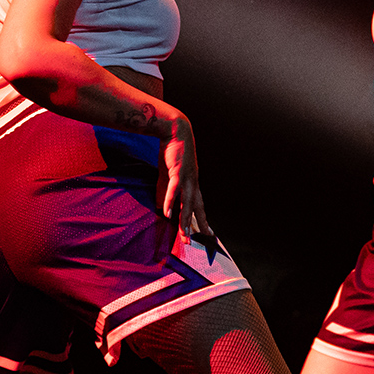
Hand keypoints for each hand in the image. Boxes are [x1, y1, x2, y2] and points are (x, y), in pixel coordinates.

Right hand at [154, 110, 214, 244]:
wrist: (175, 131)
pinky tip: (168, 214)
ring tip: (184, 235)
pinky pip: (174, 190)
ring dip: (185, 220)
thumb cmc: (173, 153)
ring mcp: (187, 178)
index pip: (199, 207)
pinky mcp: (178, 172)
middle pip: (196, 209)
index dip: (203, 221)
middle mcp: (193, 183)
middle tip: (197, 242)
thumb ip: (166, 191)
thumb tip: (163, 208)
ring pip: (187, 204)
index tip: (209, 235)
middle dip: (197, 226)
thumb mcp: (169, 175)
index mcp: (193, 184)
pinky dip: (171, 202)